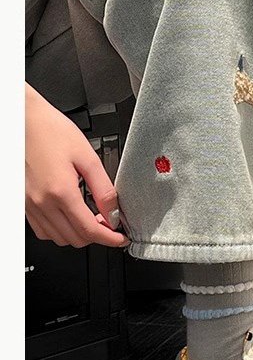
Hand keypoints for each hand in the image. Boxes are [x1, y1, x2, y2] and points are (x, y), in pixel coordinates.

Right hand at [25, 84, 129, 249]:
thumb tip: (113, 213)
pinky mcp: (24, 203)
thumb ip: (104, 189)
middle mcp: (42, 202)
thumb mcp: (87, 157)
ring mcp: (30, 205)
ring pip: (58, 238)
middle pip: (75, 239)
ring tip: (90, 218)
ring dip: (78, 234)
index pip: (89, 230)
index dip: (110, 239)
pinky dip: (59, 230)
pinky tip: (69, 216)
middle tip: (108, 223)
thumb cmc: (50, 130)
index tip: (120, 239)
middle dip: (96, 236)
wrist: (23, 120)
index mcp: (61, 191)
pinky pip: (42, 230)